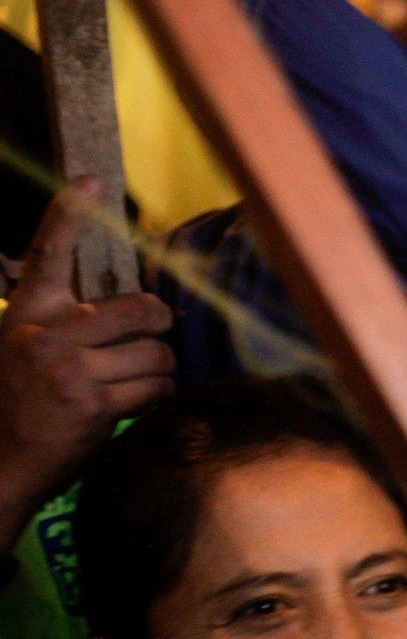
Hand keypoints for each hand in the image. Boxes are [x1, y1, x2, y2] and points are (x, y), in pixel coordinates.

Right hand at [0, 178, 172, 539]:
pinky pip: (157, 388)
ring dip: (159, 371)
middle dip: (158, 329)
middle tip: (150, 342)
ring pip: (157, 353)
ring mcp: (69, 368)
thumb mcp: (26, 347)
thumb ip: (67, 322)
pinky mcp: (93, 403)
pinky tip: (134, 404)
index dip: (71, 213)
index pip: (50, 252)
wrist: (0, 461)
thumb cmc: (22, 401)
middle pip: (141, 311)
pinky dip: (157, 398)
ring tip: (134, 382)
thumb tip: (135, 305)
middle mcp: (48, 334)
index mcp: (29, 312)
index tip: (91, 177)